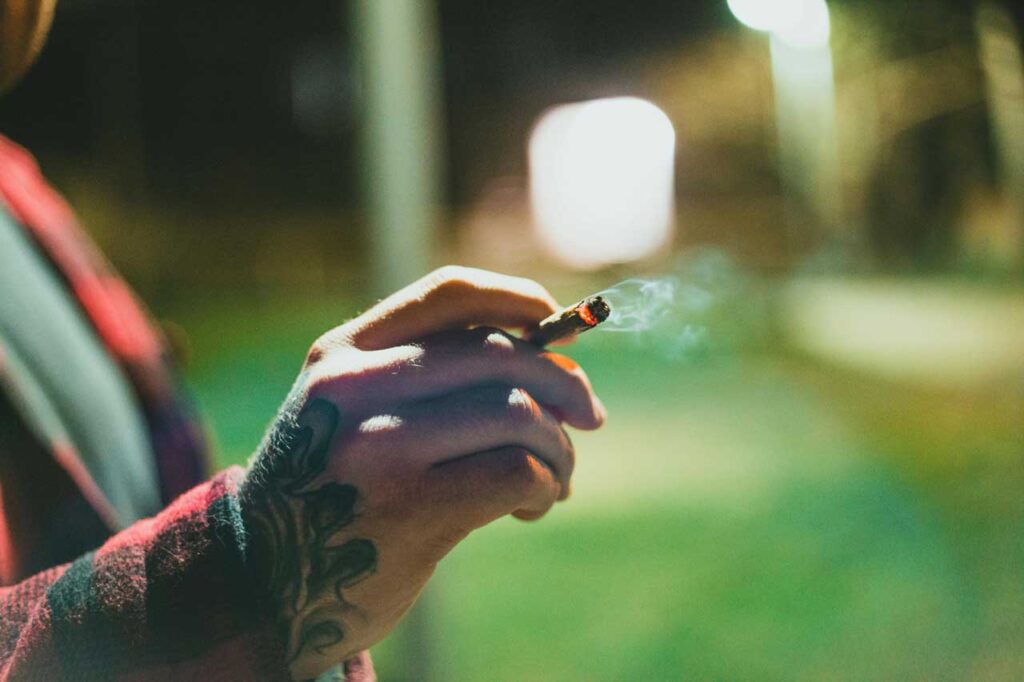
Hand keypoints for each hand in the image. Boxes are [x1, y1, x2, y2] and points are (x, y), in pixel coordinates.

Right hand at [239, 266, 605, 679]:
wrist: (266, 584)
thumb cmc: (331, 490)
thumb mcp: (348, 413)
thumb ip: (423, 375)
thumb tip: (553, 357)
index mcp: (342, 353)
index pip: (446, 295)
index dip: (515, 297)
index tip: (554, 320)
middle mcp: (353, 389)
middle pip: (497, 352)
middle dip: (564, 383)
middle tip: (589, 417)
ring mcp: (378, 447)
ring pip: (517, 410)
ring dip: (559, 446)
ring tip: (556, 476)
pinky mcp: (409, 509)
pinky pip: (517, 470)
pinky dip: (544, 485)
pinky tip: (531, 506)